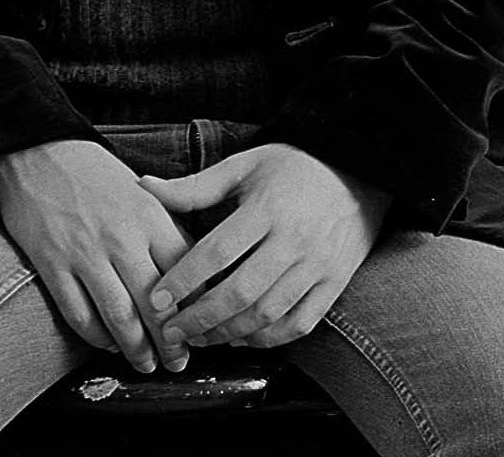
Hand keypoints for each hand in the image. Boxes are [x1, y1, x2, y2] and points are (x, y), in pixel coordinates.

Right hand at [0, 138, 194, 371]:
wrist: (36, 150)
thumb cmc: (91, 172)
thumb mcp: (141, 191)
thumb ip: (165, 228)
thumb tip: (191, 271)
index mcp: (149, 216)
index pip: (186, 272)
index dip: (198, 307)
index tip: (203, 326)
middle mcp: (121, 238)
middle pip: (156, 304)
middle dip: (171, 342)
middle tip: (178, 361)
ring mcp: (84, 254)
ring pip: (119, 317)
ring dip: (136, 349)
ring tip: (146, 364)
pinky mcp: (53, 265)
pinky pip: (78, 314)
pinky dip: (95, 337)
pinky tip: (106, 344)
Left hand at [138, 145, 390, 349]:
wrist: (359, 171)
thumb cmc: (295, 166)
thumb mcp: (245, 165)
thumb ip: (196, 185)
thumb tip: (144, 187)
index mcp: (267, 209)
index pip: (217, 252)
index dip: (184, 280)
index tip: (157, 298)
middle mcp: (294, 241)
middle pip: (241, 292)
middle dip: (200, 318)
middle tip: (171, 330)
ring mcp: (318, 266)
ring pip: (268, 314)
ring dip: (229, 333)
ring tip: (200, 338)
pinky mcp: (335, 283)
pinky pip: (300, 323)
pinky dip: (268, 338)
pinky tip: (242, 337)